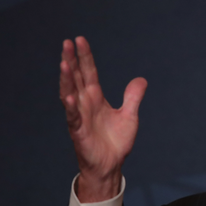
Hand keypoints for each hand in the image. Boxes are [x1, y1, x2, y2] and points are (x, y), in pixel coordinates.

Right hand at [59, 36, 146, 201]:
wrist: (111, 165)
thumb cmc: (115, 141)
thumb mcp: (130, 116)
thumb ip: (133, 97)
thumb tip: (141, 79)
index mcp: (95, 98)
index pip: (88, 72)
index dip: (85, 57)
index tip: (79, 39)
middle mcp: (85, 104)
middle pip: (76, 78)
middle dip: (71, 61)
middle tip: (67, 42)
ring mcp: (80, 117)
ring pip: (70, 94)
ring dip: (66, 79)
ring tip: (63, 63)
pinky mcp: (79, 132)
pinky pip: (73, 118)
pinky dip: (71, 107)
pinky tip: (69, 97)